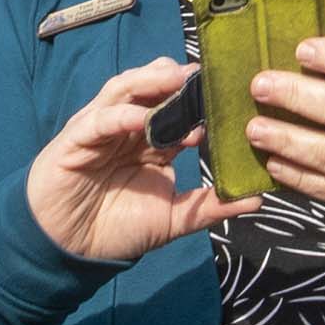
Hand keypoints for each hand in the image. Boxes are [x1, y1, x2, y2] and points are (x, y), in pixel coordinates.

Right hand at [26, 58, 262, 260]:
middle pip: (152, 91)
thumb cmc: (116, 229)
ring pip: (124, 91)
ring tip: (175, 77)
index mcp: (152, 143)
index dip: (200, 105)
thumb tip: (255, 198)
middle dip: (176, 80)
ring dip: (148, 82)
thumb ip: (209, 206)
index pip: (179, 113)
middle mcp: (128, 129)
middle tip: (203, 75)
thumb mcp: (172, 219)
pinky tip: (140, 117)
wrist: (69, 249)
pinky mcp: (76, 139)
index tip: (227, 99)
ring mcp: (101, 130)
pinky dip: (119, 114)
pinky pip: (99, 120)